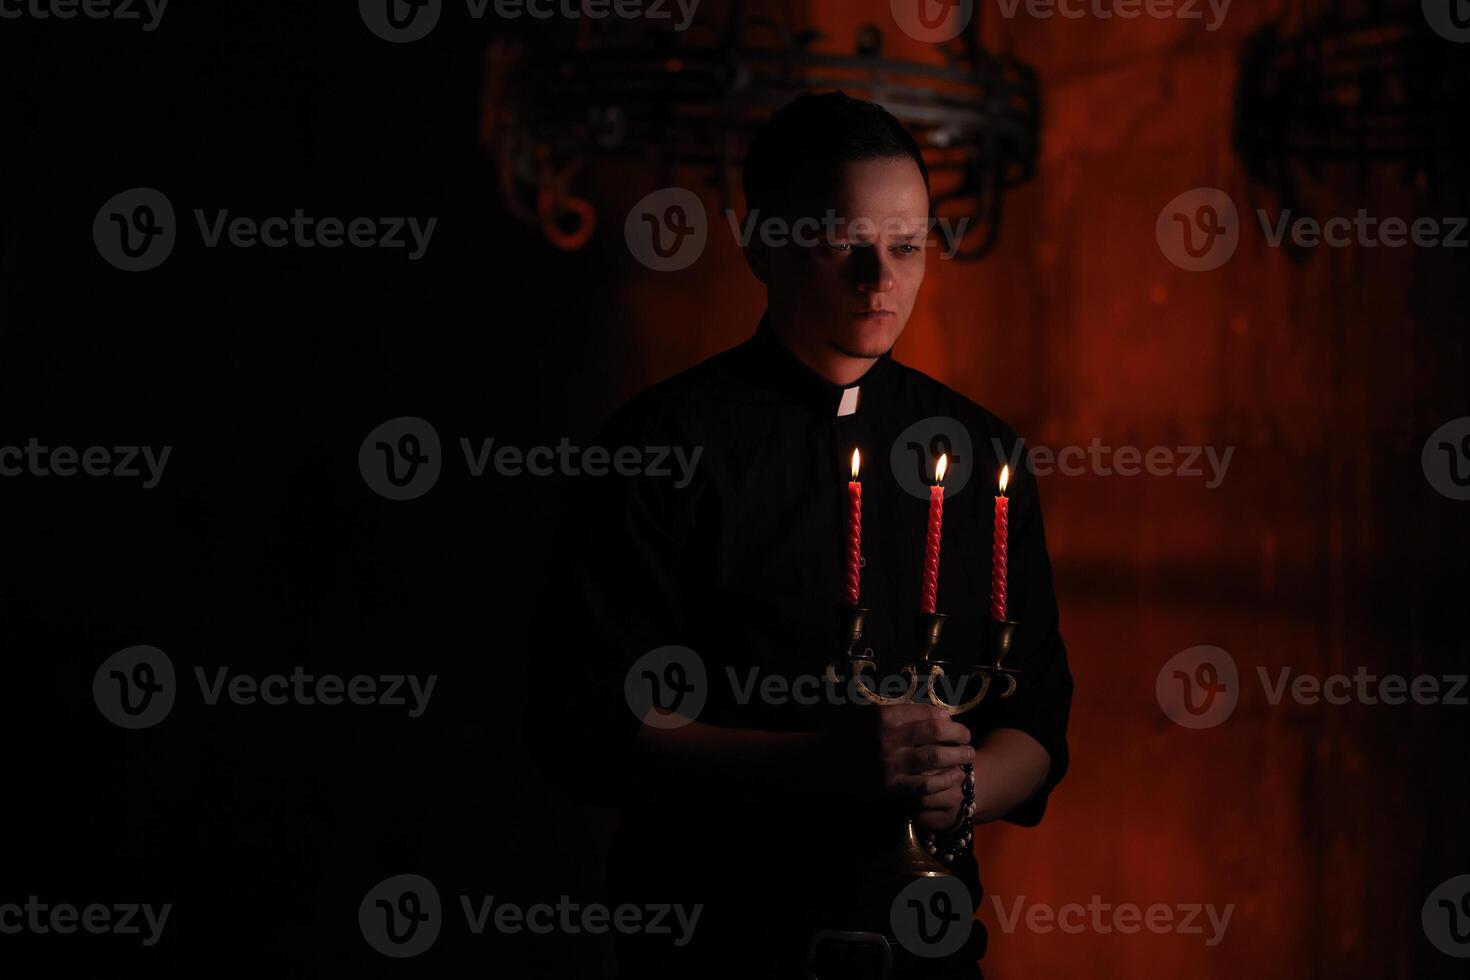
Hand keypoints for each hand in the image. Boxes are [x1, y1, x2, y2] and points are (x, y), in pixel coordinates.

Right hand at [843, 703, 971, 818]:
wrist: (824, 766)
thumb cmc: (850, 735)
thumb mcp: (869, 714)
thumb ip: (900, 711)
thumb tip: (938, 713)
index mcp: (883, 717)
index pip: (926, 713)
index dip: (946, 717)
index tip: (952, 721)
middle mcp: (888, 740)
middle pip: (936, 733)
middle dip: (958, 735)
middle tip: (967, 737)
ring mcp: (890, 766)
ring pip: (936, 759)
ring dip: (958, 757)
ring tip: (968, 756)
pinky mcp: (891, 789)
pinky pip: (927, 785)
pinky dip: (945, 780)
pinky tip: (955, 777)